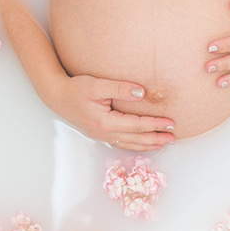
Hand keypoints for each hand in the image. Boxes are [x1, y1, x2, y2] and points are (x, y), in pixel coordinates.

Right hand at [56, 75, 175, 151]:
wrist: (56, 96)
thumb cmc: (76, 88)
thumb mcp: (98, 85)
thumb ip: (120, 88)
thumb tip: (141, 92)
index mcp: (106, 122)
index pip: (137, 125)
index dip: (155, 124)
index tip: (170, 123)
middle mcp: (104, 133)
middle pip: (136, 139)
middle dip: (156, 139)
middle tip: (173, 138)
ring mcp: (101, 135)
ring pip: (129, 144)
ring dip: (147, 145)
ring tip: (162, 145)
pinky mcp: (99, 134)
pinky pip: (121, 143)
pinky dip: (134, 145)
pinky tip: (141, 144)